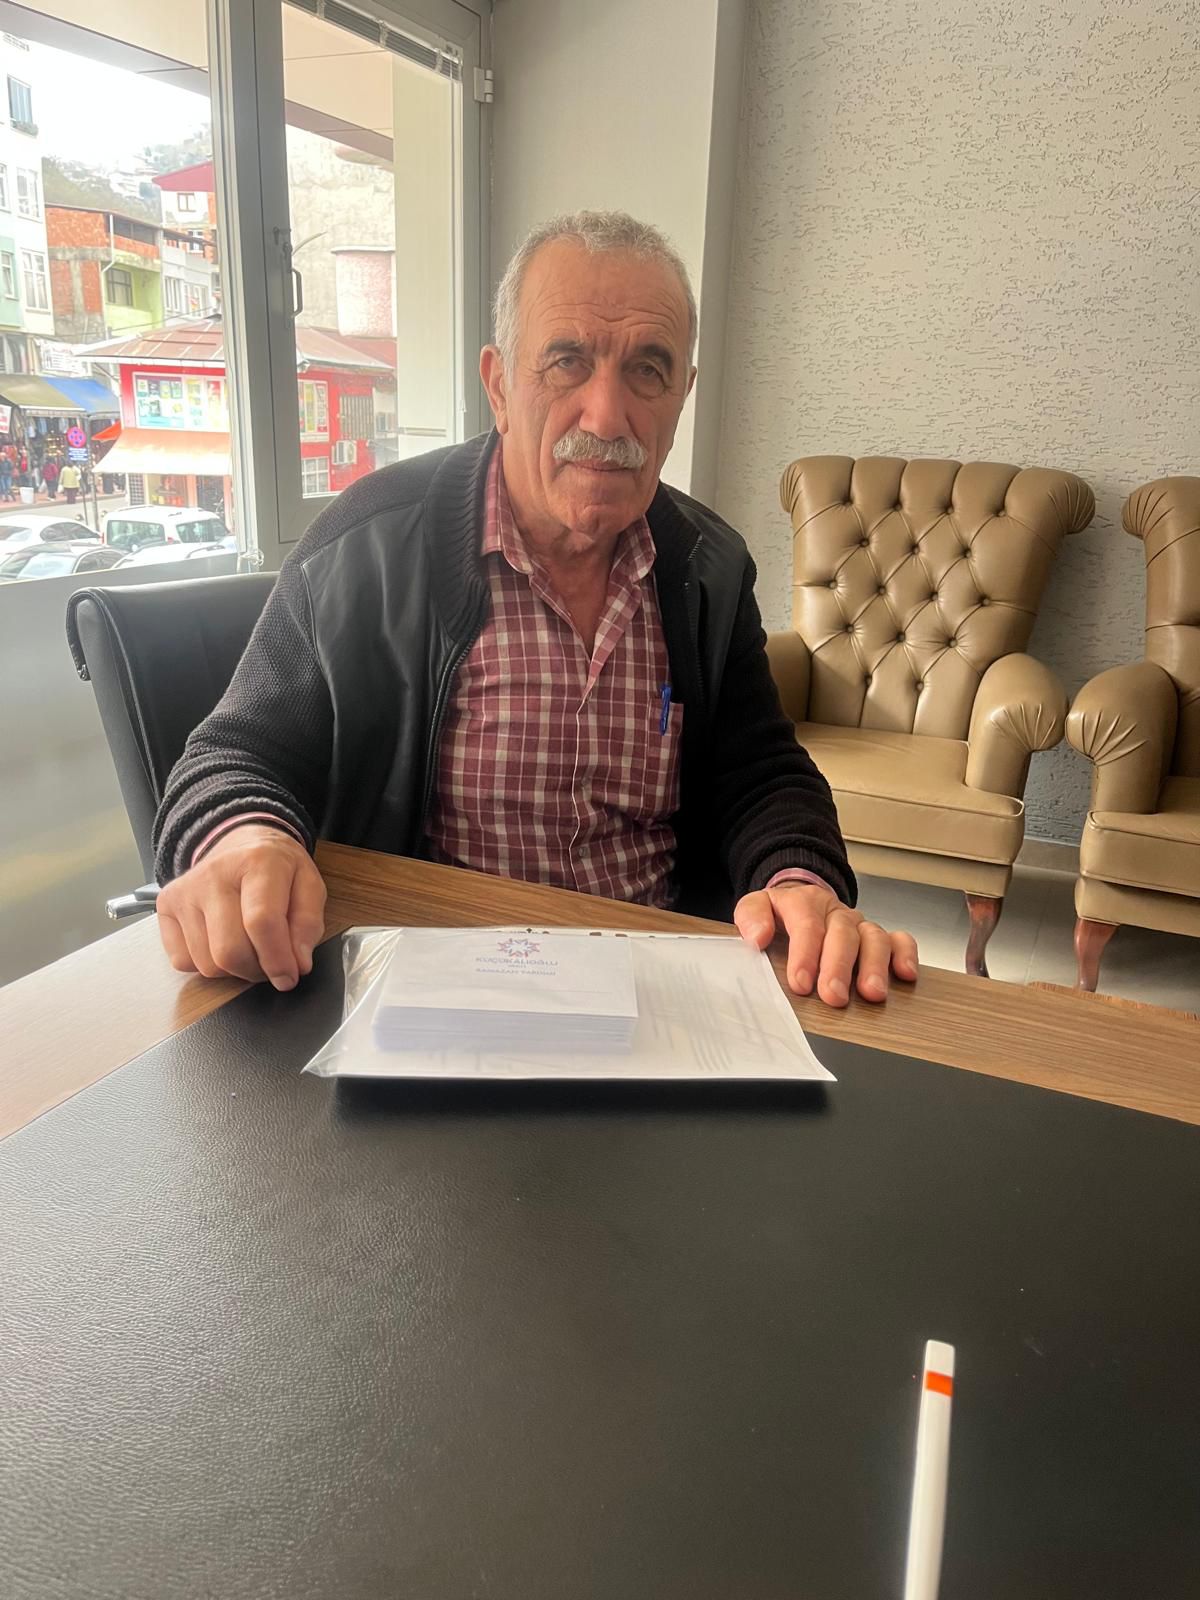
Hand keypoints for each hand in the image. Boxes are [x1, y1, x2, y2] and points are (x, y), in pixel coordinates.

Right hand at [157, 824, 326, 990]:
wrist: (238, 842)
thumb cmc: (276, 868)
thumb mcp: (308, 885)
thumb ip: (308, 924)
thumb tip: (298, 964)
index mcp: (258, 862)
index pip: (262, 922)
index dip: (278, 960)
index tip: (289, 977)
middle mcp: (214, 874)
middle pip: (230, 950)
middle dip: (256, 970)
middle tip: (270, 964)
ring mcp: (185, 891)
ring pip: (207, 963)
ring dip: (234, 970)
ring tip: (249, 949)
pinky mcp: (166, 906)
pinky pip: (183, 961)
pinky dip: (207, 964)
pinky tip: (221, 942)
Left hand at [734, 882, 917, 1006]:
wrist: (800, 900)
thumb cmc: (780, 914)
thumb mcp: (756, 907)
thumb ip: (752, 918)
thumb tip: (758, 937)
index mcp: (804, 902)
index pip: (807, 924)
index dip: (805, 954)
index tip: (801, 983)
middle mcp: (835, 912)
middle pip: (842, 933)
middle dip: (839, 966)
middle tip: (834, 995)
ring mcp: (859, 924)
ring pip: (874, 937)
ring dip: (875, 966)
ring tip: (872, 993)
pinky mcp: (878, 936)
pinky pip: (899, 940)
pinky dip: (906, 955)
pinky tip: (905, 975)